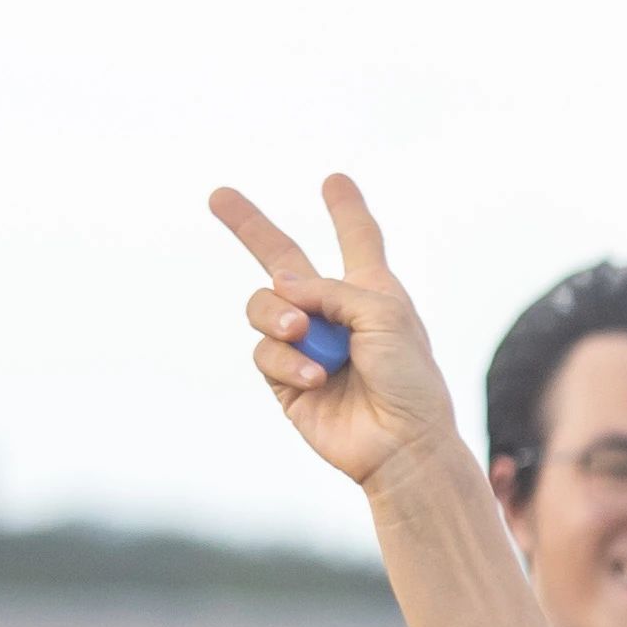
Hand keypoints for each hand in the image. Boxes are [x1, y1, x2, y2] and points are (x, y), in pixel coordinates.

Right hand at [209, 177, 454, 491]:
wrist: (402, 444)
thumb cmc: (408, 379)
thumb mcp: (383, 314)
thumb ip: (330, 289)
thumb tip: (279, 287)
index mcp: (370, 291)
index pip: (357, 240)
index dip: (346, 211)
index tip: (335, 182)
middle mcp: (333, 313)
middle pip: (282, 260)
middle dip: (249, 226)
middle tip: (218, 196)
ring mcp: (305, 345)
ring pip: (263, 306)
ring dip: (278, 315)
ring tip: (302, 333)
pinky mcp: (286, 380)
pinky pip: (264, 352)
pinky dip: (287, 361)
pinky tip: (314, 378)